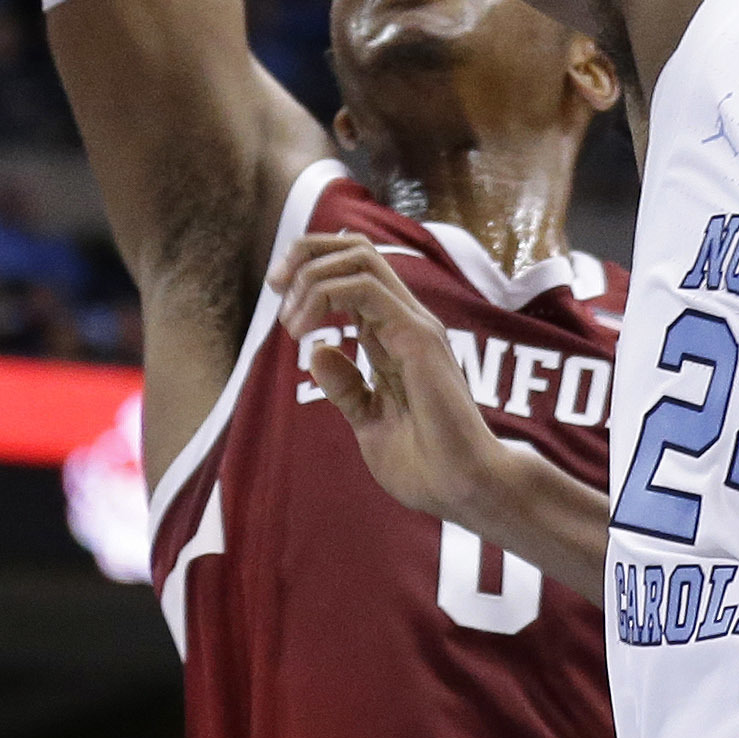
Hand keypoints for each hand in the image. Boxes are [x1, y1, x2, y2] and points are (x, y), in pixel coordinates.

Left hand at [274, 232, 509, 523]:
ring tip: (289, 319)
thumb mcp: (370, 422)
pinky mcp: (417, 336)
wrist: (463, 489)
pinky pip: (366, 289)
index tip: (279, 297)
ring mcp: (414, 324)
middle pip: (357, 248)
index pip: (355, 270)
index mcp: (394, 335)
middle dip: (306, 253)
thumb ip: (347, 388)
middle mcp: (406, 319)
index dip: (311, 268)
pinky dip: (325, 296)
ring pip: (360, 257)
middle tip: (275, 286)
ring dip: (311, 274)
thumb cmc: (426, 464)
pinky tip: (304, 330)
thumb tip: (317, 353)